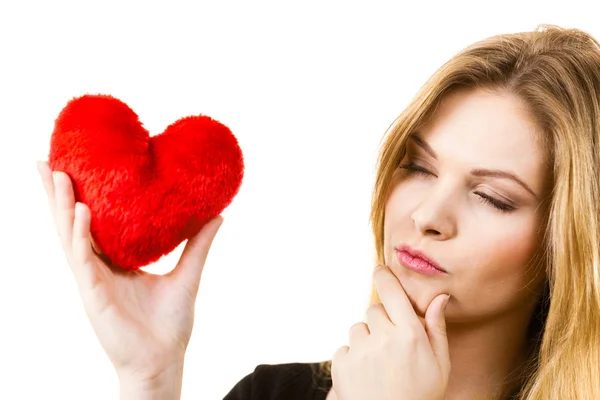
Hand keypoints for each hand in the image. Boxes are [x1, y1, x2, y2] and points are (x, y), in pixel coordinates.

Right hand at [37, 161, 222, 384]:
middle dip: (57, 195)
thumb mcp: (188, 274)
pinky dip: (80, 235)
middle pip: (72, 224)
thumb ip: (199, 244)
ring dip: (61, 206)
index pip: (92, 222)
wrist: (165, 359)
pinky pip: (83, 260)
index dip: (79, 196)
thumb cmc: (169, 323)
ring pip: (70, 237)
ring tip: (57, 174)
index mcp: (115, 262)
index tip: (73, 166)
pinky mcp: (94, 294)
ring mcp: (92, 281)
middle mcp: (98, 267)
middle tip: (47, 161)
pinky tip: (80, 211)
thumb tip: (218, 214)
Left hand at [330, 265, 450, 399]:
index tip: (379, 269)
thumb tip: (440, 297)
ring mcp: (360, 351)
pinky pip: (344, 348)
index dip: (383, 276)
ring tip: (379, 364)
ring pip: (358, 328)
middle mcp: (383, 338)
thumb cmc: (421, 395)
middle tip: (392, 345)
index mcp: (410, 335)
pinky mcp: (341, 365)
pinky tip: (366, 375)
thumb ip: (437, 328)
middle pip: (374, 310)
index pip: (391, 292)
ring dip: (366, 339)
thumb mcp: (440, 365)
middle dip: (381, 321)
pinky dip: (352, 357)